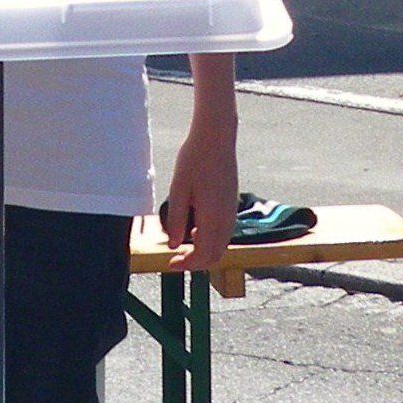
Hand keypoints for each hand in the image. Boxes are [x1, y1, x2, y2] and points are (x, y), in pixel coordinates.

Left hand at [161, 121, 238, 276]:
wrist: (216, 138)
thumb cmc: (195, 160)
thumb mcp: (178, 190)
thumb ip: (177, 220)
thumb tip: (174, 245)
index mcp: (213, 218)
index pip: (203, 255)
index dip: (187, 264)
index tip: (170, 264)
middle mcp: (227, 219)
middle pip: (215, 255)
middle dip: (196, 262)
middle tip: (176, 259)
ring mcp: (232, 211)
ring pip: (222, 244)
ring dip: (204, 251)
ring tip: (183, 245)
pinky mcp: (231, 203)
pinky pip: (224, 232)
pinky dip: (210, 239)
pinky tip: (195, 229)